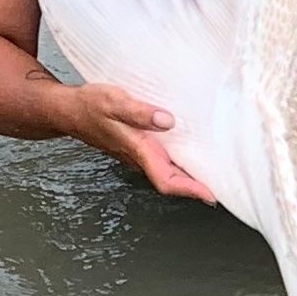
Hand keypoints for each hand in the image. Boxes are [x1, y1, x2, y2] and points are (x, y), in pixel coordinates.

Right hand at [69, 83, 215, 202]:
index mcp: (138, 151)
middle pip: (174, 181)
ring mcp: (140, 155)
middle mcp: (141, 158)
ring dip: (192, 176)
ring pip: (170, 173)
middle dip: (199, 187)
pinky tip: (194, 155)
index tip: (211, 194)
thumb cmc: (89, 105)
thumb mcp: (114, 101)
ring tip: (218, 175)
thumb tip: (166, 120)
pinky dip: (181, 163)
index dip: (189, 189)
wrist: (69, 110)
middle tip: (228, 189)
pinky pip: (164, 162)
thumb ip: (139, 112)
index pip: (167, 180)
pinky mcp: (140, 148)